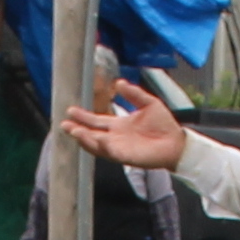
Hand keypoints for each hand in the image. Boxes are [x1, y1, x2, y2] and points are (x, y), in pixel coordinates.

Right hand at [57, 80, 188, 171]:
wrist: (176, 142)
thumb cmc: (164, 124)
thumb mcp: (148, 103)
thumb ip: (133, 94)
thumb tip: (118, 83)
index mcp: (119, 125)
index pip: (96, 121)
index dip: (83, 117)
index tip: (70, 110)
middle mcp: (115, 137)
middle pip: (91, 133)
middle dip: (77, 129)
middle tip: (64, 124)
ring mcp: (118, 147)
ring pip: (95, 144)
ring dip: (84, 138)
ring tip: (72, 131)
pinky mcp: (125, 156)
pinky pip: (109, 152)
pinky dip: (100, 145)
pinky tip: (93, 137)